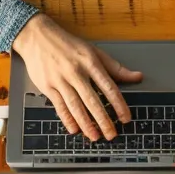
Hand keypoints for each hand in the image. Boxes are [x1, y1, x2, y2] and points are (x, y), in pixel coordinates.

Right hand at [12, 15, 141, 140]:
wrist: (37, 36)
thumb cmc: (68, 44)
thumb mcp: (94, 51)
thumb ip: (115, 67)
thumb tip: (137, 76)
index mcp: (90, 63)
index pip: (109, 87)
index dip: (119, 104)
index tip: (125, 118)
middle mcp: (76, 72)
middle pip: (93, 100)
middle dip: (103, 119)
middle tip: (112, 134)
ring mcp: (61, 80)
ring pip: (76, 106)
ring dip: (86, 123)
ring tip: (95, 136)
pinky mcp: (47, 86)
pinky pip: (59, 106)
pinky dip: (67, 119)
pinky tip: (74, 129)